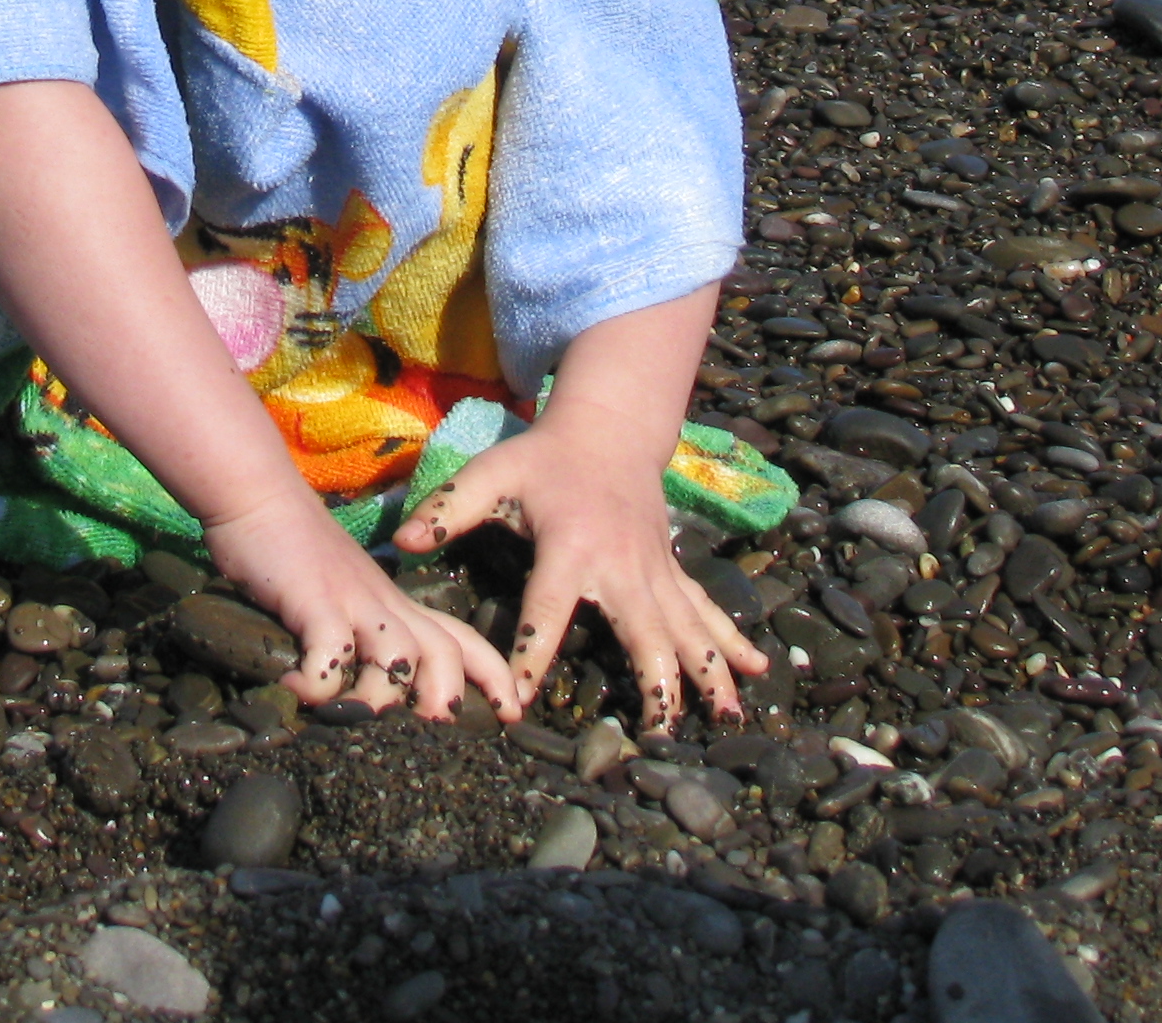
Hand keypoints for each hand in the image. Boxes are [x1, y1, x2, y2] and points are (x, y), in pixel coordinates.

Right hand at [203, 486, 520, 723]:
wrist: (258, 493)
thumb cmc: (293, 544)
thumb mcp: (339, 591)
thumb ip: (352, 632)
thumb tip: (351, 691)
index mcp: (394, 602)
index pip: (460, 638)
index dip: (491, 676)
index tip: (510, 713)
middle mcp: (384, 602)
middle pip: (442, 652)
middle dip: (445, 697)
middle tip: (423, 730)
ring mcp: (352, 599)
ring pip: (400, 658)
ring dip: (379, 699)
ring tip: (347, 713)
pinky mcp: (315, 600)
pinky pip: (332, 655)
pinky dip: (317, 684)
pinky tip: (294, 687)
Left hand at [391, 403, 765, 733]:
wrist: (609, 428)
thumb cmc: (543, 458)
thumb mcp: (492, 473)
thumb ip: (449, 508)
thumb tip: (403, 540)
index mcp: (571, 547)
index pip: (547, 609)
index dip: (532, 652)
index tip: (521, 701)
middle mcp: (622, 566)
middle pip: (644, 631)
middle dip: (655, 682)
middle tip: (659, 733)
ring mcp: (655, 572)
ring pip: (688, 629)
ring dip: (709, 672)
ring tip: (727, 718)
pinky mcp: (671, 572)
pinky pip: (706, 611)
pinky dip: (732, 642)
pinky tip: (759, 673)